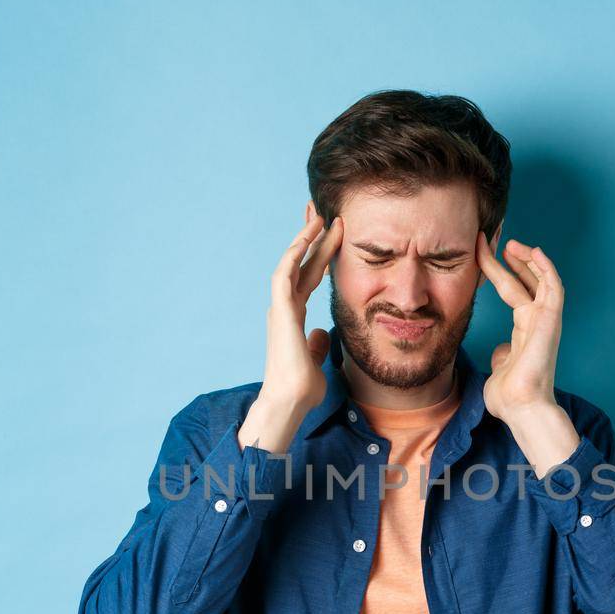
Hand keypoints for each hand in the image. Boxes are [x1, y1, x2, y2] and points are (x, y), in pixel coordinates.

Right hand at [238, 207, 345, 451]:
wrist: (290, 402)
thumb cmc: (301, 389)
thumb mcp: (317, 361)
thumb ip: (317, 345)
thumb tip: (321, 335)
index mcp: (294, 316)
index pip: (310, 277)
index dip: (321, 255)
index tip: (335, 233)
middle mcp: (285, 308)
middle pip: (300, 263)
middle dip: (311, 237)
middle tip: (321, 210)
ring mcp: (280, 307)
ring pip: (291, 262)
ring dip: (305, 237)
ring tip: (319, 215)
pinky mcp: (279, 311)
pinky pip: (285, 273)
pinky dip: (294, 252)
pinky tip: (307, 234)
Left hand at [475, 232, 580, 474]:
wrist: (522, 409)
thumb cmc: (510, 398)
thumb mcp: (499, 371)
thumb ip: (501, 357)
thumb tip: (500, 352)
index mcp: (524, 331)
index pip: (512, 292)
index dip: (498, 271)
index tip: (481, 253)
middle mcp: (536, 323)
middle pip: (524, 282)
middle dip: (512, 259)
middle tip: (496, 239)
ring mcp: (545, 321)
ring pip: (540, 280)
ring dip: (527, 260)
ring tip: (512, 243)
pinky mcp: (551, 322)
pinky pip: (553, 288)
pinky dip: (546, 269)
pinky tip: (534, 252)